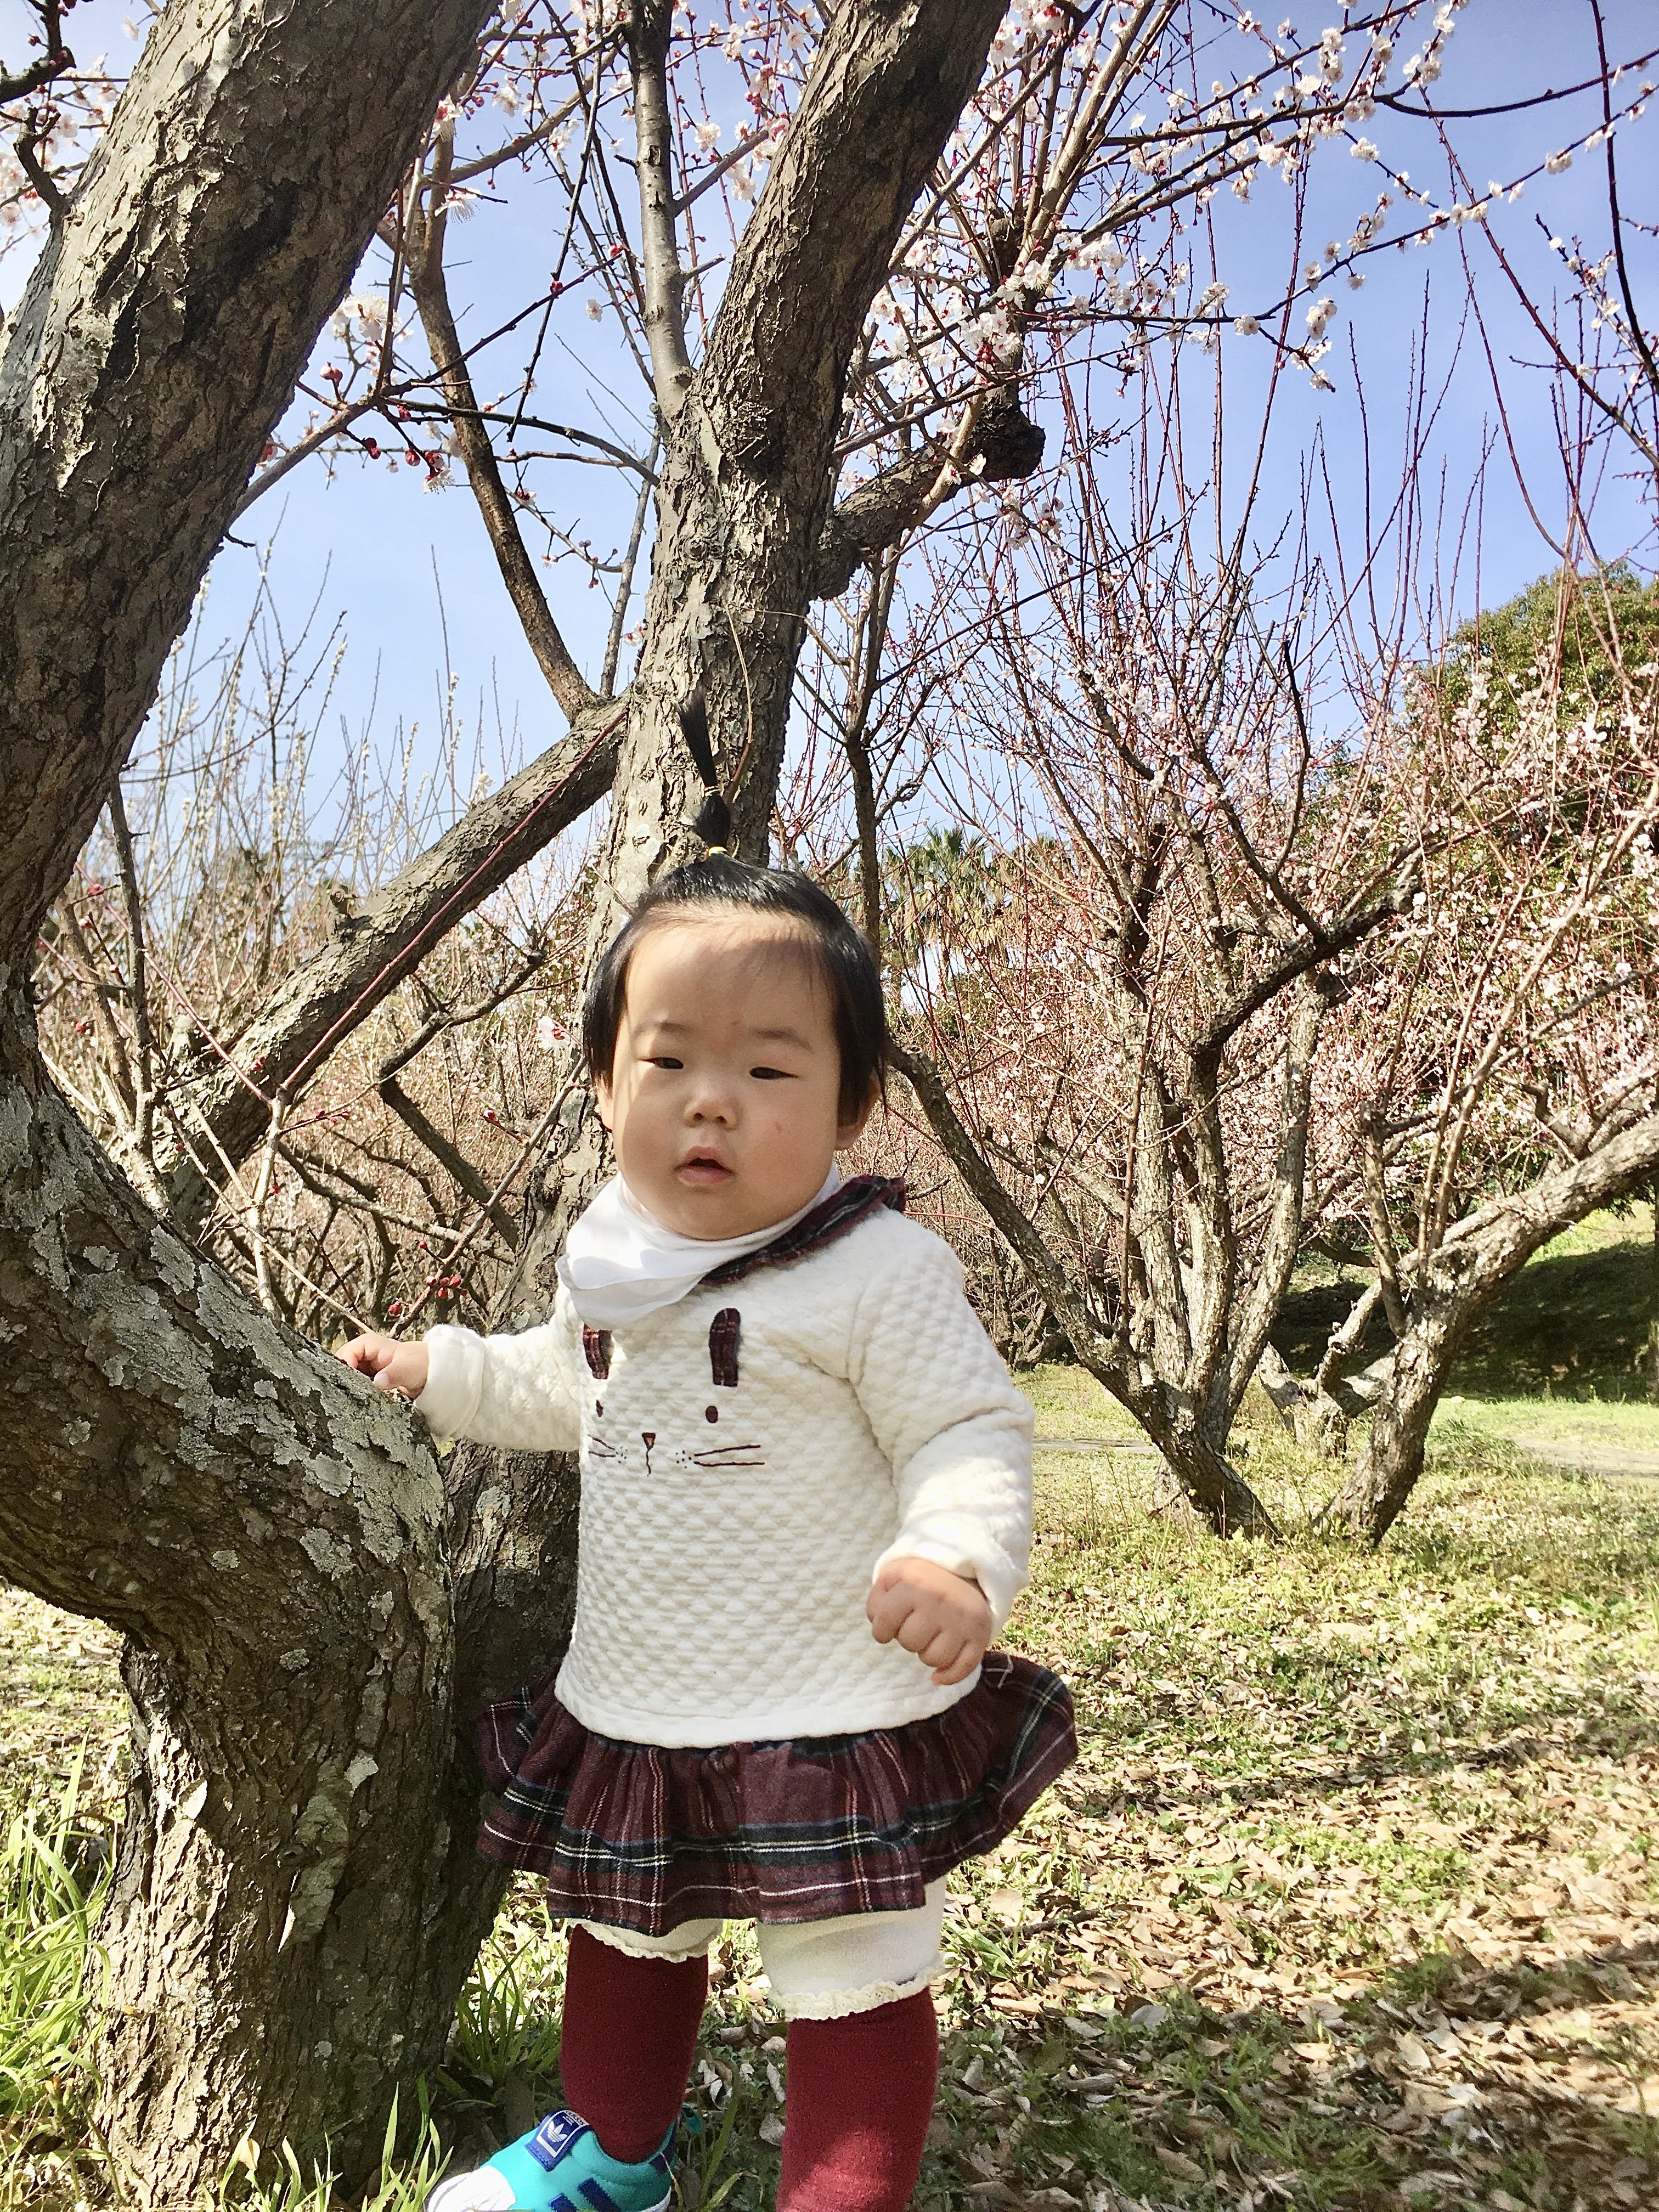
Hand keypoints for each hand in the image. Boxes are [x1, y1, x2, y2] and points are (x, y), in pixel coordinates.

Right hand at [338, 1332, 428, 1400]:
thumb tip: (378, 1381)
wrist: (436, 1374)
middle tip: (343, 1393)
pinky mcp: (371, 1382)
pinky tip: (357, 1403)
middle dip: (342, 1377)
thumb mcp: (410, 1370)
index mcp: (373, 1345)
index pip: (349, 1350)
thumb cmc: (423, 1365)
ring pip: (349, 1377)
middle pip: (345, 1364)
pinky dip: (356, 1393)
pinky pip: (357, 1386)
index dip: (344, 1362)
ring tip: (349, 1399)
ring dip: (349, 1387)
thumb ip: (395, 1374)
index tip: (344, 1378)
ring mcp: (368, 1370)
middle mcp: (367, 1356)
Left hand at [866, 1557, 991, 1685]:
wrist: (961, 1571)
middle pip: (911, 1642)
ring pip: (935, 1658)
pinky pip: (963, 1667)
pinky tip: (938, 1675)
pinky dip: (948, 1675)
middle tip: (915, 1626)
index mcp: (915, 1584)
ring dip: (927, 1654)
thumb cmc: (920, 1580)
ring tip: (930, 1639)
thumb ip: (877, 1602)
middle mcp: (940, 1601)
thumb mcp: (893, 1577)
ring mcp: (963, 1619)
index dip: (881, 1630)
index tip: (887, 1626)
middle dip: (907, 1638)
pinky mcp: (980, 1635)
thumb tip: (882, 1631)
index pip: (884, 1622)